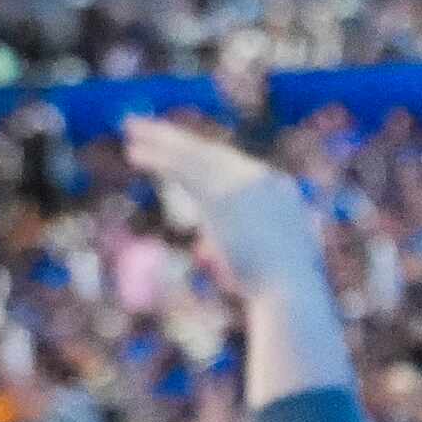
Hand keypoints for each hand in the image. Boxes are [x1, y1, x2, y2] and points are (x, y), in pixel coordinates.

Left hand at [121, 117, 323, 300]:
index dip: (203, 156)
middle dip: (178, 140)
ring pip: (195, 155)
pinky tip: (133, 154)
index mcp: (282, 191)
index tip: (181, 151)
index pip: (235, 166)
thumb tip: (215, 246)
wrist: (291, 293)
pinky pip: (184, 169)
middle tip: (148, 129)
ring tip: (130, 129)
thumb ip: (244, 244)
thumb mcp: (269, 259)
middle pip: (214, 153)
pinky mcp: (222, 195)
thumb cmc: (284, 290)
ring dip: (161, 141)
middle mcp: (265, 179)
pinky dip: (158, 158)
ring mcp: (244, 185)